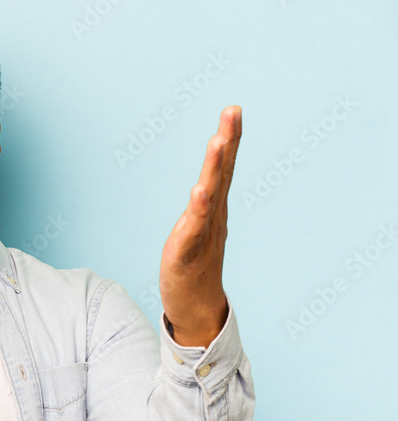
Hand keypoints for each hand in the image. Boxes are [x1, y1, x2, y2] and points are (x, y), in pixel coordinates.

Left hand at [159, 105, 241, 347]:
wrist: (196, 310)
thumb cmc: (196, 266)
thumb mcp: (199, 228)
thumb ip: (204, 203)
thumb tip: (208, 181)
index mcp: (214, 209)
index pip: (223, 169)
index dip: (229, 140)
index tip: (234, 110)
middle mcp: (212, 218)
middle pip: (221, 174)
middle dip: (227, 141)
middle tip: (233, 111)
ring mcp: (202, 235)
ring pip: (208, 197)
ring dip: (214, 169)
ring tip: (218, 142)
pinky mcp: (186, 254)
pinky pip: (192, 229)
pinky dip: (196, 210)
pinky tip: (199, 192)